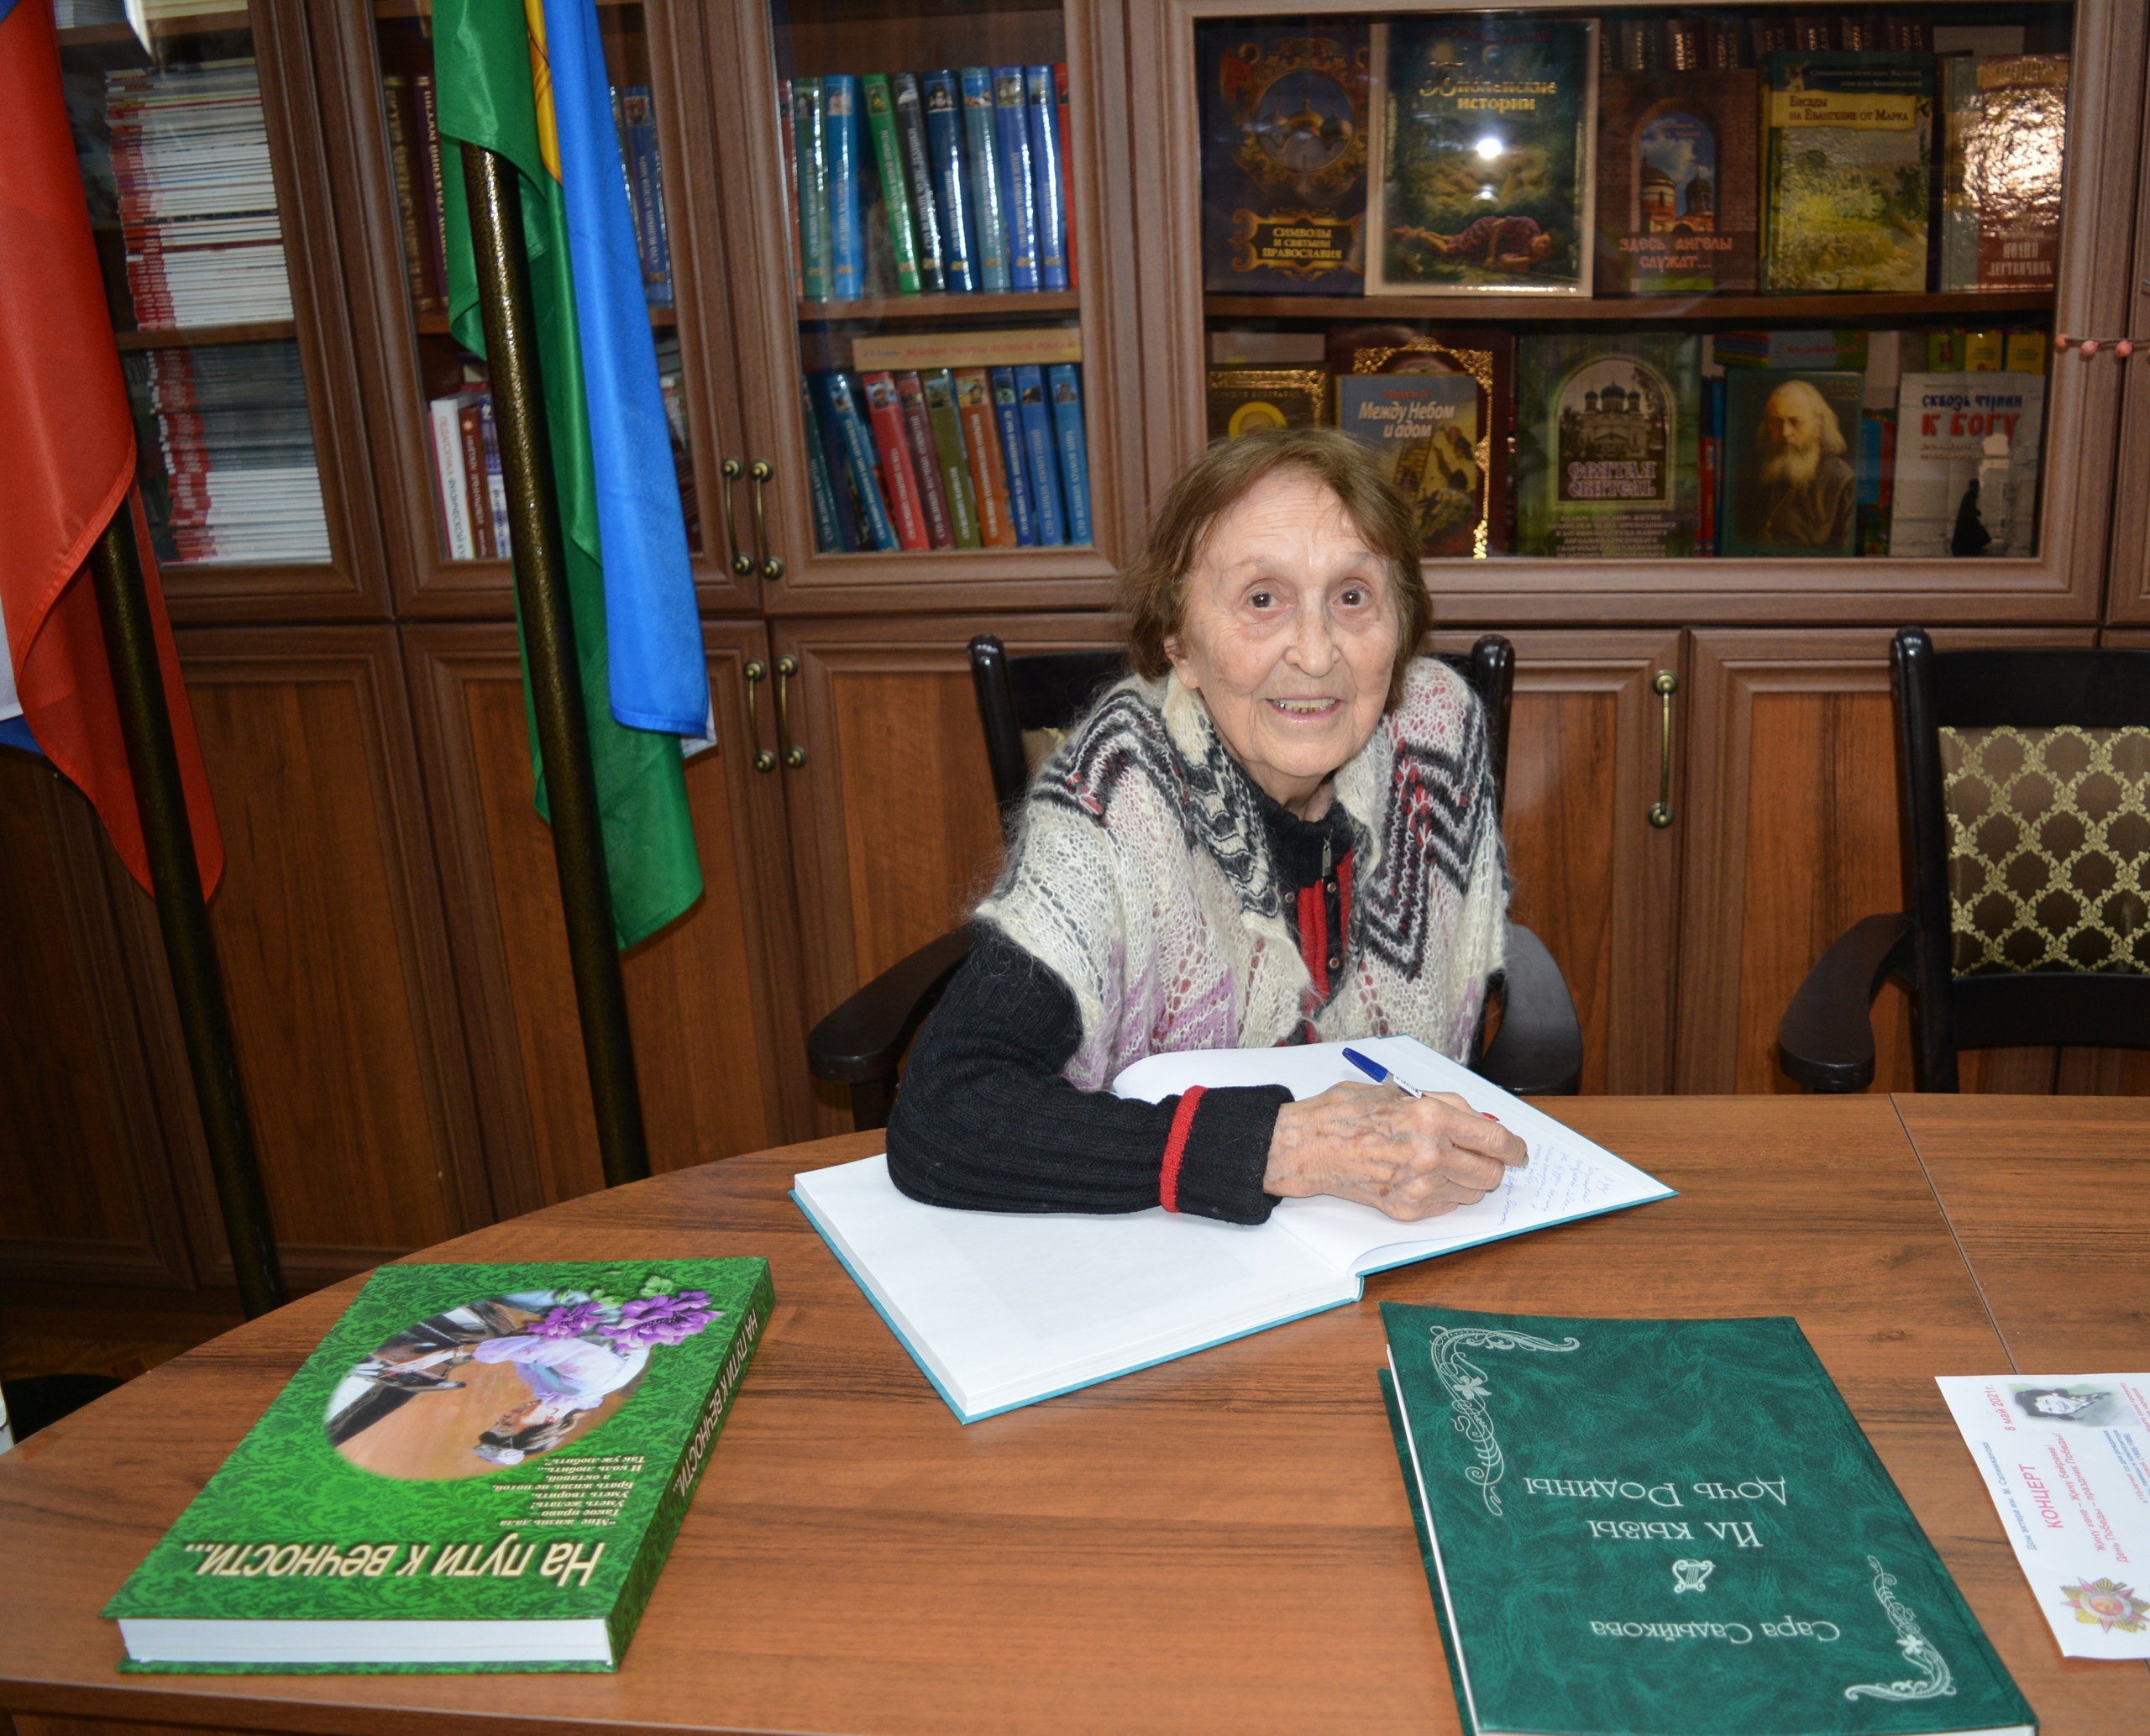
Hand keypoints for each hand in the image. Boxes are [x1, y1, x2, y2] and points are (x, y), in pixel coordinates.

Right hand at [1261, 1084, 1526, 1220]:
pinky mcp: (1405, 1209)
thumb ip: (1446, 1105)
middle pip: (1491, 1173)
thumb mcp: (1399, 1092)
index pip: (1496, 1141)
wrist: (1307, 1147)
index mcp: (1432, 1118)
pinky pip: (1447, 1207)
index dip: (1515, 1148)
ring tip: (1442, 1163)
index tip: (1518, 1151)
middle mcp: (1430, 1154)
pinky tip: (1422, 1177)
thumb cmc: (1345, 1115)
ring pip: (1472, 1193)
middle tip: (1481, 1156)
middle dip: (1493, 1165)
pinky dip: (1444, 1194)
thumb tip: (1480, 1121)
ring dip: (1467, 1179)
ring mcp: (1418, 1186)